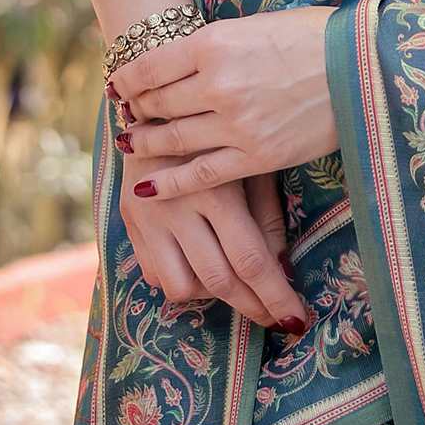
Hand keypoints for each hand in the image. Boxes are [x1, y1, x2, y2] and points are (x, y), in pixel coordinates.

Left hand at [111, 5, 339, 198]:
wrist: (363, 67)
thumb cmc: (313, 37)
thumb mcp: (255, 25)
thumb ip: (216, 44)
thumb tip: (183, 59)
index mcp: (213, 42)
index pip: (150, 65)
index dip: (128, 79)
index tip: (119, 87)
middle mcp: (216, 83)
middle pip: (157, 102)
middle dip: (136, 110)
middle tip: (126, 115)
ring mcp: (234, 123)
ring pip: (173, 138)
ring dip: (146, 142)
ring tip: (130, 144)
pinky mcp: (256, 156)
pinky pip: (201, 174)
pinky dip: (168, 182)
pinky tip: (146, 186)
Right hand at [114, 139, 308, 331]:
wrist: (157, 105)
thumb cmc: (221, 130)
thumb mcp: (250, 163)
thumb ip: (265, 214)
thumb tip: (282, 268)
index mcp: (214, 189)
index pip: (250, 260)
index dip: (275, 296)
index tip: (296, 320)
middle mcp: (177, 208)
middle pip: (219, 281)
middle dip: (254, 308)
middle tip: (278, 320)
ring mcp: (147, 219)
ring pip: (183, 287)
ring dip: (213, 295)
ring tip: (235, 283)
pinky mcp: (128, 225)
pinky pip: (156, 276)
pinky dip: (182, 281)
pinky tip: (200, 265)